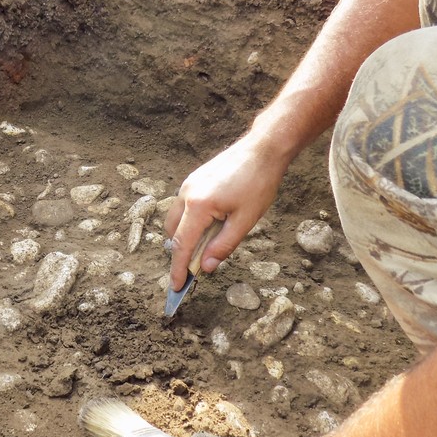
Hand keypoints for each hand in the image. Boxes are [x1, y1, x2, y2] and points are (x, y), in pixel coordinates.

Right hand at [164, 135, 289, 290]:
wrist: (262, 149)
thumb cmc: (258, 183)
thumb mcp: (245, 221)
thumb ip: (223, 246)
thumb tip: (206, 267)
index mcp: (199, 205)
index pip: (182, 245)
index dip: (178, 269)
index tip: (176, 287)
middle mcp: (187, 194)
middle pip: (173, 233)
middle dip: (180, 253)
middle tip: (195, 269)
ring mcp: (188, 185)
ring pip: (176, 219)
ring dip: (185, 236)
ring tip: (206, 247)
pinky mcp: (193, 180)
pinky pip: (183, 207)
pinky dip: (190, 222)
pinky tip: (210, 226)